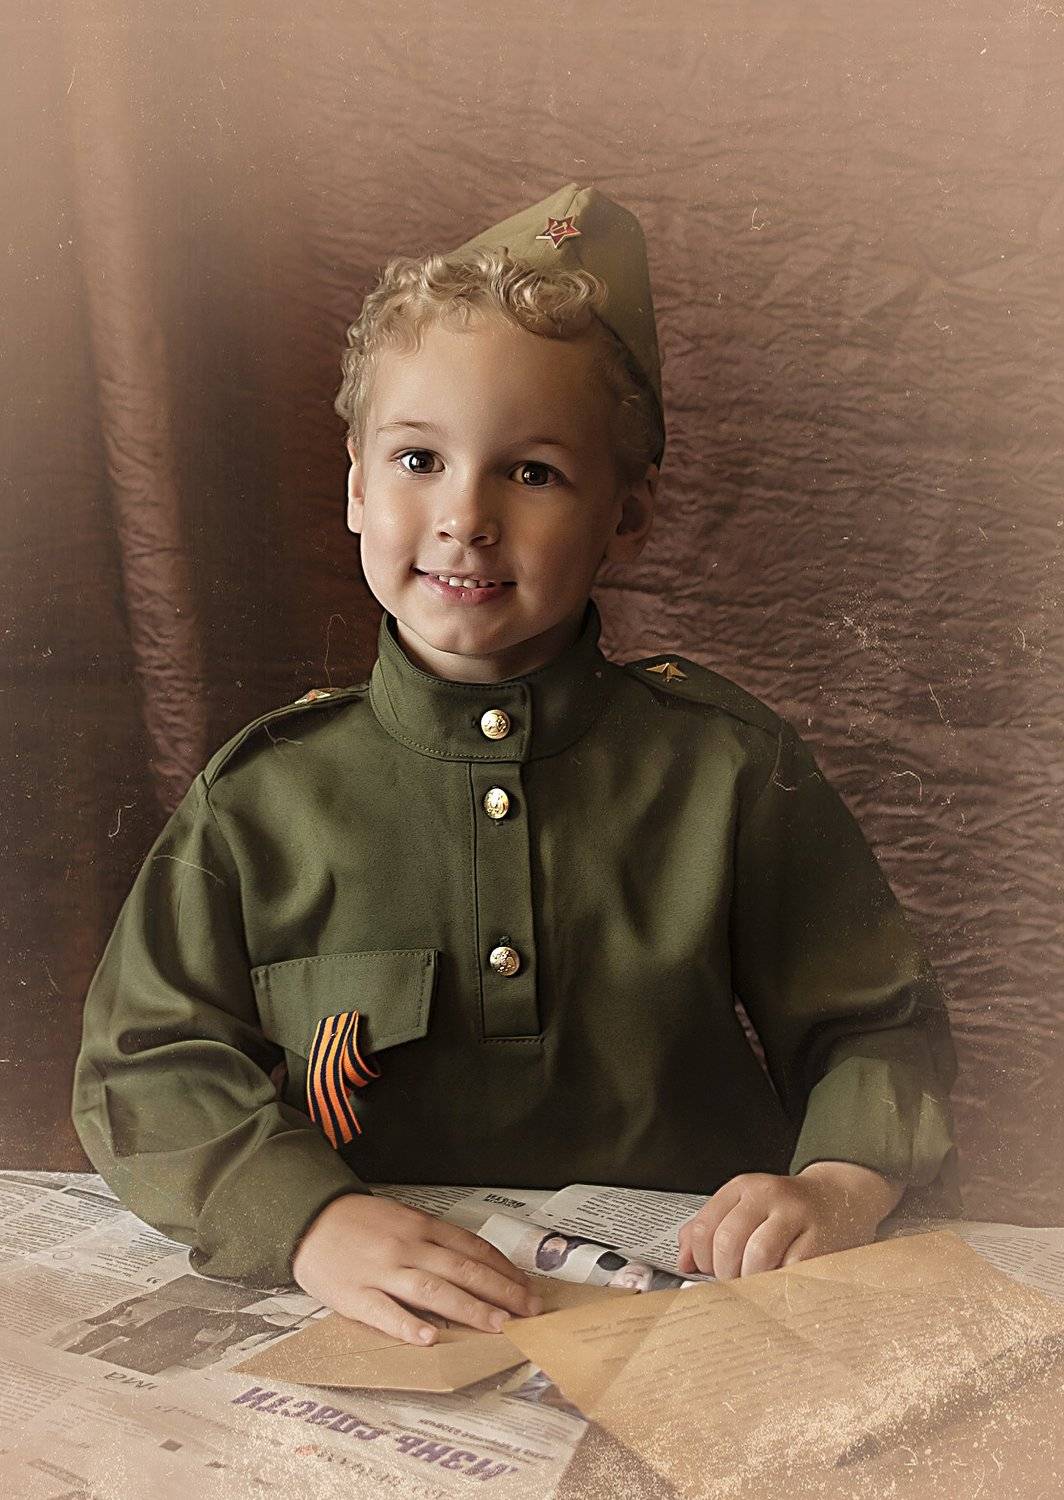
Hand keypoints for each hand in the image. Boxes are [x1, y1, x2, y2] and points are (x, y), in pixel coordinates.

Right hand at [291, 1194, 542, 1345]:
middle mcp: (407, 1246)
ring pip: (433, 1290)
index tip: (526, 1287)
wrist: (309, 1219)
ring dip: (470, 1309)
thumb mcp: (403, 1217)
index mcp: (421, 1226)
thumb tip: (476, 1261)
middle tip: (529, 1311)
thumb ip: (435, 1238)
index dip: (503, 1269)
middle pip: (462, 1269)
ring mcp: (382, 1271)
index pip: (472, 1247)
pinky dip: (408, 1325)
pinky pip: (384, 1312)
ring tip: (498, 1325)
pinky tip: (430, 1337)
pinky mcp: (355, 1294)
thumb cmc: (360, 1222)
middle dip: (501, 1291)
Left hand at [676, 1161, 904, 1279]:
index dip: (701, 1258)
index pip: (705, 1226)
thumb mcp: (745, 1208)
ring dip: (751, 1280)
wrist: (839, 1197)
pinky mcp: (821, 1239)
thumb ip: (711, 1230)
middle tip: (733, 1282)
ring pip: (757, 1255)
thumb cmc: (786, 1211)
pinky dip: (779, 1284)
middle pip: (728, 1241)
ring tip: (755, 1285)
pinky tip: (779, 1285)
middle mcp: (767, 1195)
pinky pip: (791, 1269)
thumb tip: (683, 1262)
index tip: (708, 1271)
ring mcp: (795, 1215)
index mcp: (742, 1188)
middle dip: (725, 1272)